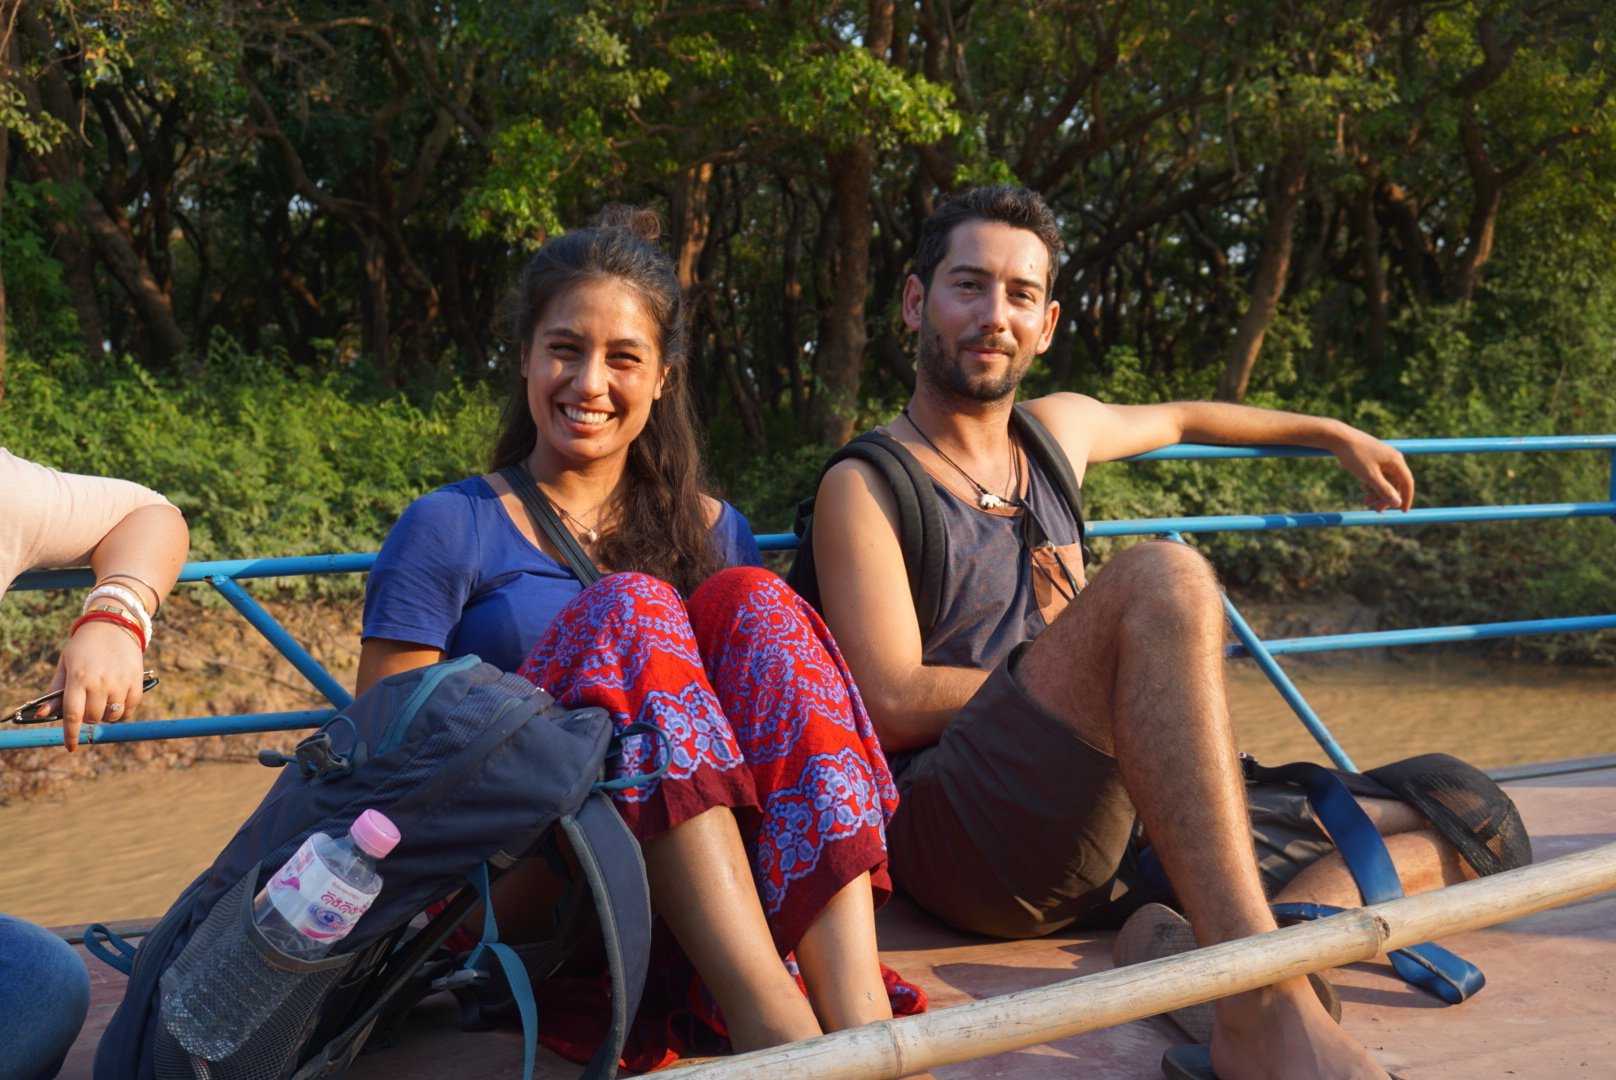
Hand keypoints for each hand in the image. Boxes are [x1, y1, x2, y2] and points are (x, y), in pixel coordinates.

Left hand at [42, 620, 147, 750]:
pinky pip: (130, 707)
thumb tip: (44, 715)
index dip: (71, 734)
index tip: (70, 747)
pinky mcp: (136, 681)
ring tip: (104, 704)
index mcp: (79, 678)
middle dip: (89, 718)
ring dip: (107, 715)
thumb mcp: (65, 665)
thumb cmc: (83, 648)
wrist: (113, 626)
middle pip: (94, 717)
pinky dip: (123, 711)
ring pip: (113, 715)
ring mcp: (120, 681)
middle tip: (88, 708)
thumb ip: (56, 692)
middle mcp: (100, 681)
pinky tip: (118, 703)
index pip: (73, 714)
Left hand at [1332, 429, 1414, 511]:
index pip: (1408, 483)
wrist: (1339, 437)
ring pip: (1385, 479)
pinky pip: (1378, 473)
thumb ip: (1384, 490)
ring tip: (1365, 502)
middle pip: (1395, 483)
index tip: (1403, 512)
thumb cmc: (1355, 455)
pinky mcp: (1374, 456)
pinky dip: (1371, 483)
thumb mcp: (1370, 475)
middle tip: (1376, 510)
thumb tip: (1398, 503)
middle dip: (1386, 498)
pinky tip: (1363, 489)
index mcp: (1396, 461)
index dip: (1406, 498)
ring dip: (1377, 492)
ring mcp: (1383, 457)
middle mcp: (1393, 458)